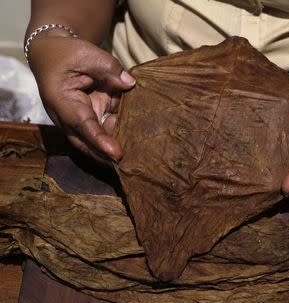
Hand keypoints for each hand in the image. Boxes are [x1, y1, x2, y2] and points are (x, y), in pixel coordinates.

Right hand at [28, 33, 134, 161]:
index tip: (116, 154)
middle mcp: (68, 117)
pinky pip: (105, 130)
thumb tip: (130, 84)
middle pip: (87, 144)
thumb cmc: (66, 54)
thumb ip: (108, 68)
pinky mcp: (91, 117)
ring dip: (114, 145)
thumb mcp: (86, 53)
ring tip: (137, 148)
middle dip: (106, 156)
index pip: (83, 125)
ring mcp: (80, 119)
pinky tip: (134, 131)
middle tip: (130, 162)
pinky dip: (118, 132)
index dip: (100, 140)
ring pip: (96, 141)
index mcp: (62, 101)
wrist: (51, 55)